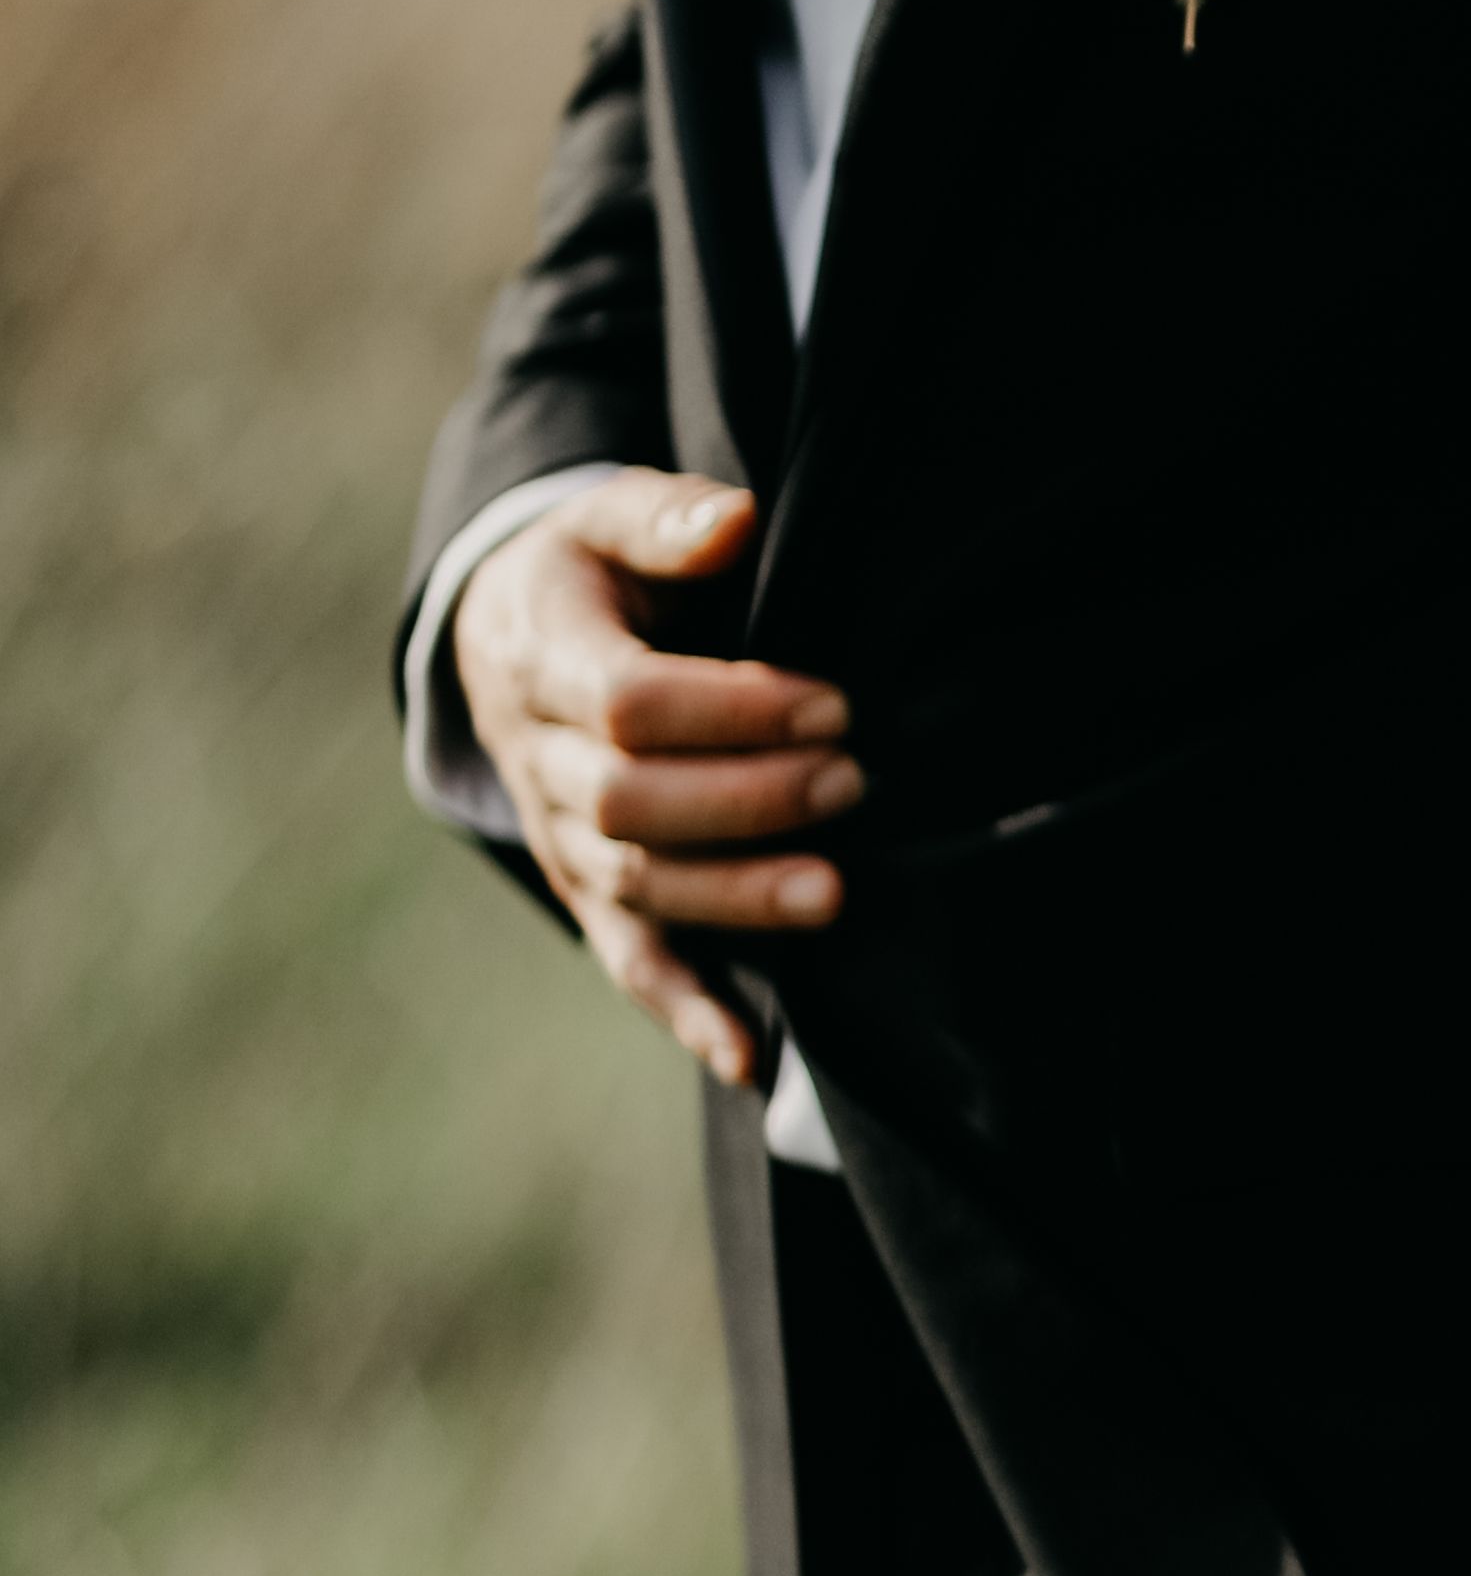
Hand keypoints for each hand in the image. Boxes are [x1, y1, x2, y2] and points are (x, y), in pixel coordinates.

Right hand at [448, 471, 857, 1086]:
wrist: (511, 636)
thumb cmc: (593, 573)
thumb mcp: (608, 519)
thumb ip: (665, 521)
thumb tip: (733, 524)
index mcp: (537, 659)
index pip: (628, 703)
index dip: (732, 711)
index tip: (834, 706)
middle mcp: (535, 759)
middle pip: (631, 802)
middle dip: (749, 799)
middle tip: (854, 781)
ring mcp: (559, 836)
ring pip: (636, 884)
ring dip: (736, 897)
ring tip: (834, 893)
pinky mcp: (588, 891)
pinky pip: (628, 961)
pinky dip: (687, 1011)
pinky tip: (750, 1056)